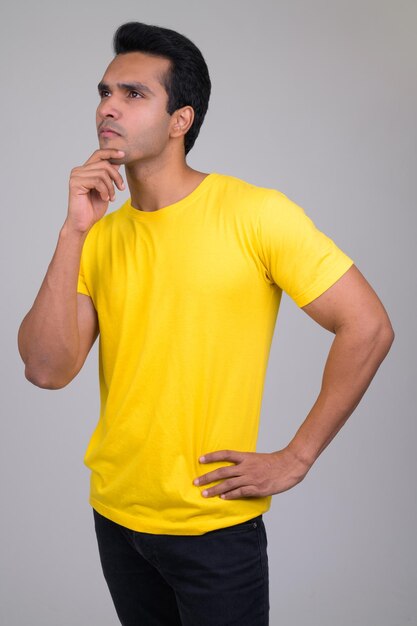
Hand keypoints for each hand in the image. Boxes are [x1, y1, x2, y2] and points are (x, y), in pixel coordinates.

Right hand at [66, 148, 125, 233]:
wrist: (83, 223)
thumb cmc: (93, 208)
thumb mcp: (106, 189)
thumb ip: (109, 176)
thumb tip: (117, 162)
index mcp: (85, 170)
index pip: (99, 154)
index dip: (111, 152)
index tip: (123, 155)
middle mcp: (79, 170)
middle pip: (104, 164)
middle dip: (116, 177)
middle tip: (121, 189)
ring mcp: (76, 175)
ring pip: (102, 173)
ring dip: (111, 187)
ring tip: (111, 197)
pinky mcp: (75, 182)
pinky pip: (97, 181)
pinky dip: (105, 191)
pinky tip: (105, 199)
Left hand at [193, 448, 311, 499]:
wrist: (290, 465)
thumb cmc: (275, 463)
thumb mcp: (258, 459)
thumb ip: (246, 463)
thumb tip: (236, 468)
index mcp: (246, 457)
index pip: (226, 454)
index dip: (212, 456)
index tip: (200, 460)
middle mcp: (246, 467)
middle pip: (222, 471)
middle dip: (207, 477)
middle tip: (196, 482)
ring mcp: (251, 478)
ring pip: (228, 484)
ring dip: (214, 489)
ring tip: (204, 493)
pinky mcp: (257, 488)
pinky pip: (240, 492)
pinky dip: (230, 495)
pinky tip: (222, 498)